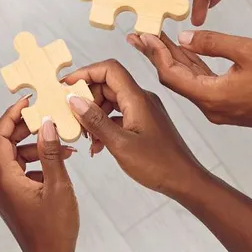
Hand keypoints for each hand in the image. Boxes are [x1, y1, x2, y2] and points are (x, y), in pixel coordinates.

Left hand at [0, 98, 78, 251]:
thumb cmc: (54, 231)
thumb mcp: (57, 186)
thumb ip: (50, 152)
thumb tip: (46, 123)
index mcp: (3, 178)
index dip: (11, 115)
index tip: (27, 102)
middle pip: (5, 143)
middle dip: (26, 128)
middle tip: (46, 116)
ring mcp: (4, 192)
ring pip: (14, 157)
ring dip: (36, 146)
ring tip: (61, 143)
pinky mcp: (12, 198)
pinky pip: (20, 170)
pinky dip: (36, 162)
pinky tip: (58, 161)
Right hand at [62, 60, 206, 197]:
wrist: (185, 181)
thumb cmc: (159, 165)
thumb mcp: (120, 144)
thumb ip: (95, 121)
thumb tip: (74, 100)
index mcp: (137, 99)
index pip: (109, 69)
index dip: (85, 73)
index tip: (67, 87)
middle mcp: (142, 99)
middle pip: (107, 84)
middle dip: (87, 98)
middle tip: (73, 117)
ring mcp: (144, 110)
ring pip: (111, 101)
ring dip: (94, 114)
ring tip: (85, 136)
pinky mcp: (145, 122)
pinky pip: (119, 115)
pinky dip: (105, 125)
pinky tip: (98, 144)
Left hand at [133, 31, 251, 131]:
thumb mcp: (248, 51)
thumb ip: (213, 42)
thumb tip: (184, 37)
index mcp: (211, 96)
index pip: (171, 74)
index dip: (154, 53)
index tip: (141, 34)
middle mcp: (211, 107)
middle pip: (175, 79)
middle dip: (157, 55)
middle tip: (140, 35)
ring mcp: (220, 109)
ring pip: (189, 82)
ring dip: (174, 60)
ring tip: (156, 39)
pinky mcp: (230, 106)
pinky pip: (203, 85)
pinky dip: (192, 68)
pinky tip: (185, 52)